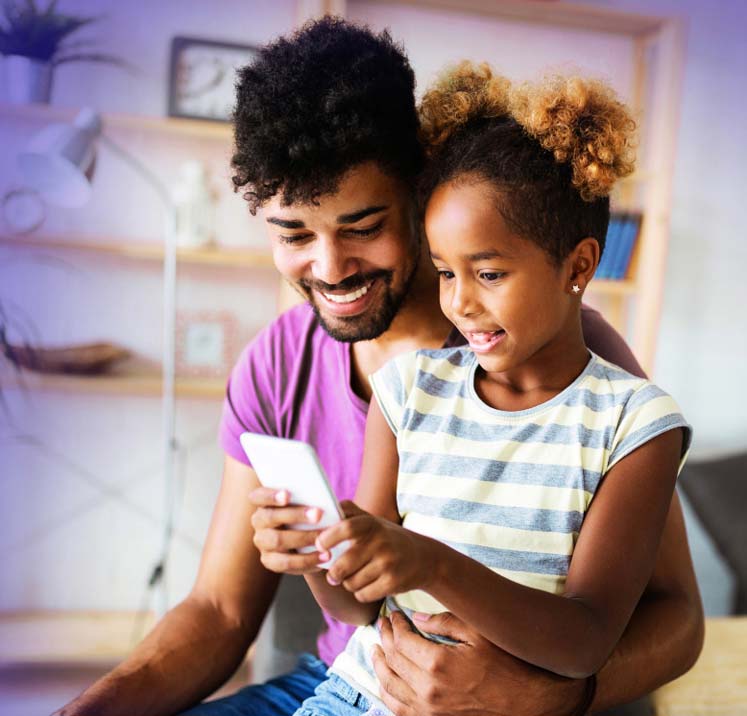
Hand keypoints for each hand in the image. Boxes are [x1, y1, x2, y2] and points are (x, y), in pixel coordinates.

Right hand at [249, 486, 326, 573]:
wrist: (310, 540)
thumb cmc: (308, 513)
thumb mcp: (306, 504)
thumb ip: (307, 499)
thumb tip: (322, 499)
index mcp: (264, 501)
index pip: (258, 496)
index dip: (270, 495)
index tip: (287, 495)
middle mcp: (259, 521)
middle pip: (271, 517)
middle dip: (296, 515)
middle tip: (318, 514)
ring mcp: (262, 542)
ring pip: (277, 540)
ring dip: (303, 538)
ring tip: (324, 537)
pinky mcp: (269, 561)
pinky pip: (286, 562)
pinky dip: (307, 559)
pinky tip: (325, 556)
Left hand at [317, 501, 434, 600]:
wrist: (424, 558)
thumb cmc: (388, 538)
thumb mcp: (373, 521)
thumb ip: (350, 512)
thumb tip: (324, 509)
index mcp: (372, 524)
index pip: (346, 527)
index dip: (328, 537)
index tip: (319, 545)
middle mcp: (380, 542)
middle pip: (343, 564)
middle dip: (334, 573)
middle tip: (333, 575)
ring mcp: (388, 562)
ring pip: (351, 582)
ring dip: (349, 583)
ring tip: (356, 577)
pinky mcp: (393, 582)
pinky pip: (363, 594)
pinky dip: (361, 593)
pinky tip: (369, 585)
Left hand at [372, 611, 586, 715]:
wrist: (532, 703)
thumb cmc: (508, 664)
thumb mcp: (478, 633)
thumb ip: (444, 622)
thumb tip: (416, 618)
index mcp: (437, 664)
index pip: (401, 640)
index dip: (394, 624)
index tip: (393, 613)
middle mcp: (428, 691)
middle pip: (392, 660)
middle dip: (385, 639)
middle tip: (383, 625)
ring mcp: (430, 711)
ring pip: (390, 687)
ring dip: (379, 665)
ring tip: (376, 650)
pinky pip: (400, 710)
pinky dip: (388, 694)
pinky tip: (386, 682)